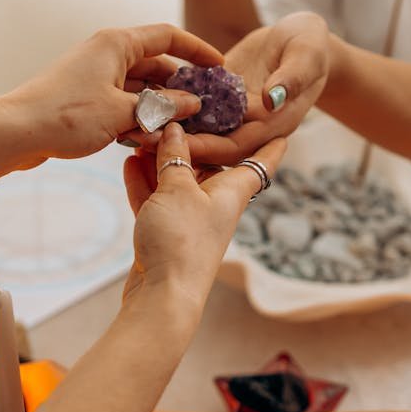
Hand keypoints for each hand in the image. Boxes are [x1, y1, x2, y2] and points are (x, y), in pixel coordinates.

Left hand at [7, 23, 222, 163]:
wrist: (15, 133)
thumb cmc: (66, 115)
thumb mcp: (124, 112)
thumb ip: (163, 107)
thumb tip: (194, 103)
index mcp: (117, 43)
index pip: (169, 36)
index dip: (198, 50)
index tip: (220, 67)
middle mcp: (106, 53)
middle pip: (156, 64)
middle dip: (181, 87)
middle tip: (207, 109)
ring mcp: (95, 76)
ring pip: (140, 87)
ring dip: (160, 107)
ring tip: (183, 128)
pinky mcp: (85, 98)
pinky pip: (123, 102)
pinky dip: (139, 117)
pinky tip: (150, 139)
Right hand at [122, 122, 285, 307]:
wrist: (163, 296)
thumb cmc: (181, 242)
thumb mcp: (177, 189)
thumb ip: (175, 157)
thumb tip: (174, 130)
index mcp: (233, 191)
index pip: (260, 162)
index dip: (271, 144)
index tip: (281, 128)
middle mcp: (216, 204)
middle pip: (210, 165)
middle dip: (192, 142)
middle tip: (176, 115)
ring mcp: (191, 220)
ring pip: (178, 181)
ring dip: (160, 160)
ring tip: (141, 136)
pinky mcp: (168, 234)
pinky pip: (158, 200)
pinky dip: (146, 182)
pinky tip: (129, 164)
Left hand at [123, 14, 329, 165]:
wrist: (304, 38)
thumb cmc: (312, 45)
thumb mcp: (307, 58)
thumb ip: (293, 78)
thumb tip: (273, 97)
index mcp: (270, 123)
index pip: (235, 145)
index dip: (208, 148)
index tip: (181, 147)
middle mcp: (247, 125)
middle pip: (208, 143)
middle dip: (178, 144)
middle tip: (144, 141)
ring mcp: (231, 112)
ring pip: (195, 127)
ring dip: (168, 127)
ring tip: (132, 124)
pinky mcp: (217, 97)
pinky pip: (190, 105)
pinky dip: (170, 104)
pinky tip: (140, 99)